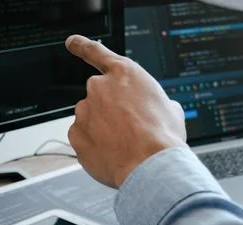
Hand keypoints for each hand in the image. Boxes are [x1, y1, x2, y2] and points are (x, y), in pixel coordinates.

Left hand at [65, 35, 187, 188]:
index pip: (97, 52)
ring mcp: (84, 110)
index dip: (82, 46)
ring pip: (91, 118)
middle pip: (99, 96)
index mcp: (124, 74)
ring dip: (103, 129)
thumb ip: (154, 102)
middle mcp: (99, 87)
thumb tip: (159, 109)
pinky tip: (112, 154)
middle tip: (129, 129)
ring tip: (124, 145)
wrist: (150, 164)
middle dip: (110, 111)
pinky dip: (94, 145)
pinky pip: (83, 138)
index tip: (71, 43)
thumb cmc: (162, 137)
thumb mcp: (171, 109)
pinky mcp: (75, 133)